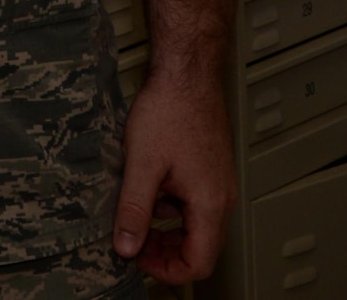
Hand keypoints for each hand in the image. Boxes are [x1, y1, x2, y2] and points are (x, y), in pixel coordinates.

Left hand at [112, 67, 235, 282]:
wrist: (187, 75)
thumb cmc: (170, 111)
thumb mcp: (142, 164)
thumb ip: (134, 209)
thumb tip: (126, 247)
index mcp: (210, 205)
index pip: (198, 263)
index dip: (166, 271)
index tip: (137, 259)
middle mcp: (220, 199)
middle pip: (200, 248)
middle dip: (164, 253)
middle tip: (132, 243)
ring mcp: (217, 184)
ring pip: (195, 226)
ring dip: (166, 230)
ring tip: (134, 216)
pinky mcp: (208, 170)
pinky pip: (192, 204)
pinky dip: (170, 208)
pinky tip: (147, 189)